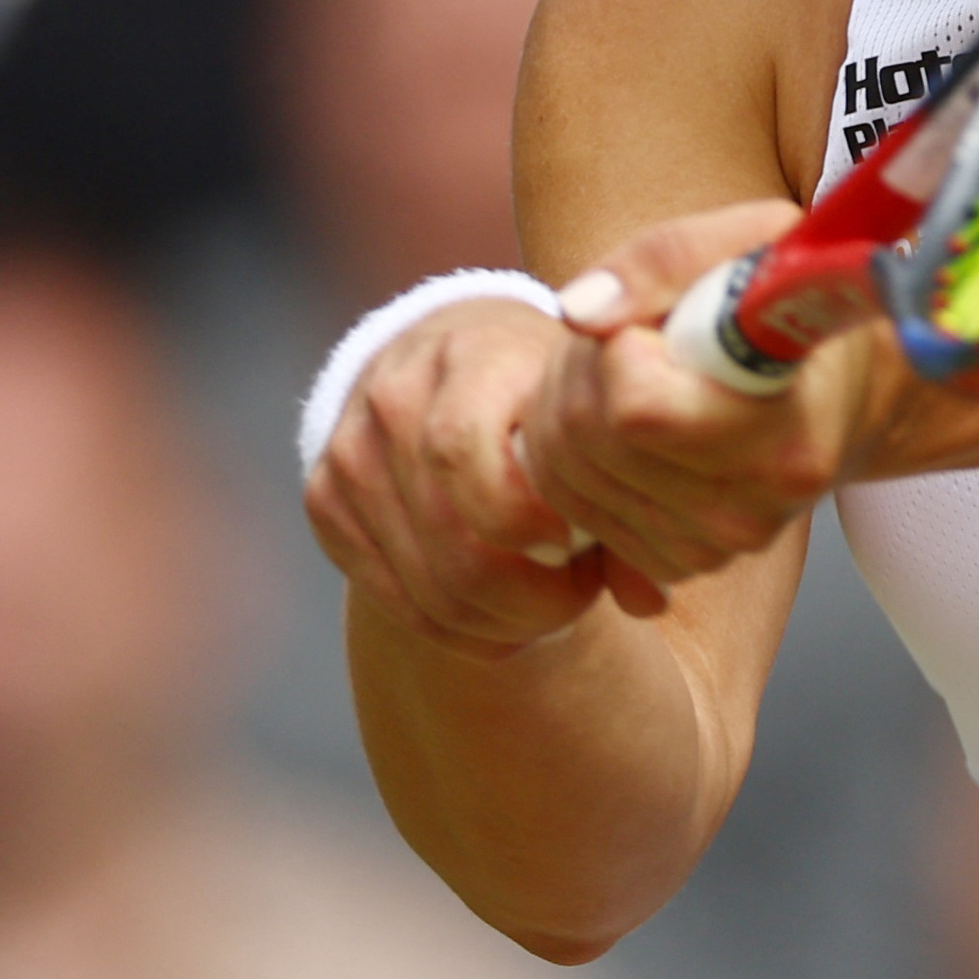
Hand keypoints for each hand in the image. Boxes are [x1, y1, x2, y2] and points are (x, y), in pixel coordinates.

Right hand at [305, 298, 610, 660]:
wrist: (454, 350)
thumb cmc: (543, 388)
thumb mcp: (587, 407)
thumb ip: (623, 488)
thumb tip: (652, 599)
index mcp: (469, 355)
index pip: (464, 453)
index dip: (525, 523)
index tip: (577, 545)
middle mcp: (393, 396)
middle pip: (455, 544)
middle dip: (530, 599)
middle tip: (576, 598)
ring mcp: (350, 450)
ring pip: (426, 586)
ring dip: (498, 624)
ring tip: (547, 606)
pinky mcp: (326, 500)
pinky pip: (393, 603)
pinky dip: (455, 629)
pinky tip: (499, 615)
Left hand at [523, 202, 892, 603]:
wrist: (836, 392)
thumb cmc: (793, 305)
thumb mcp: (754, 244)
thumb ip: (663, 260)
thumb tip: (578, 313)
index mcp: (783, 438)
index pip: (637, 410)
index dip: (621, 349)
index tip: (656, 322)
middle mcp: (750, 512)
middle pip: (588, 438)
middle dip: (584, 369)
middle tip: (635, 335)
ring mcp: (713, 547)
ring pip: (567, 476)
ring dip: (573, 407)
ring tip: (635, 372)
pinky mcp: (679, 562)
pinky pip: (574, 509)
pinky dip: (578, 459)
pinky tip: (629, 426)